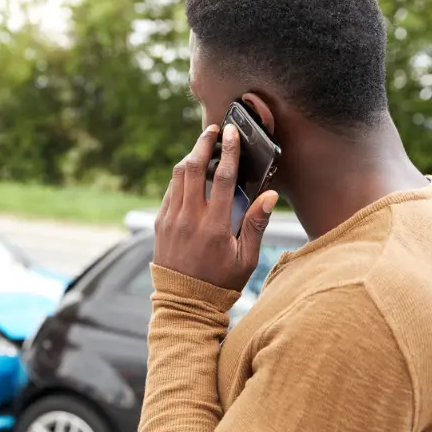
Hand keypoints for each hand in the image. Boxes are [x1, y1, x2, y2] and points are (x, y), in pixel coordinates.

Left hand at [153, 123, 278, 291]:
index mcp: (215, 226)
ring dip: (189, 156)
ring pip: (178, 176)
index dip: (228, 151)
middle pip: (193, 168)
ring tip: (202, 145)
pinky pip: (169, 191)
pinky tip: (189, 172)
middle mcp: (190, 218)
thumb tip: (270, 195)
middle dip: (203, 143)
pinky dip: (179, 177)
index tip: (231, 133)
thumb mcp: (246, 259)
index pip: (222, 178)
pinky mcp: (160, 223)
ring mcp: (171, 219)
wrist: (184, 301)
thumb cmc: (220, 282)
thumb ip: (256, 224)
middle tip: (213, 129)